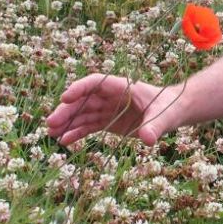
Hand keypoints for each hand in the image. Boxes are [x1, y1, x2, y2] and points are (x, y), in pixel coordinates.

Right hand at [46, 74, 182, 146]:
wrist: (172, 113)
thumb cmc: (169, 108)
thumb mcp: (165, 116)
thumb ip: (155, 126)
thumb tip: (148, 139)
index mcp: (123, 87)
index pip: (97, 82)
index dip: (80, 88)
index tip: (65, 97)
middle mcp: (111, 96)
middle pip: (84, 100)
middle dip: (67, 110)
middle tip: (50, 123)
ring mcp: (108, 109)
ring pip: (83, 114)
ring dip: (67, 123)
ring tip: (52, 134)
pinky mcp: (108, 122)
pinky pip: (89, 126)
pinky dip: (77, 132)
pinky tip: (64, 140)